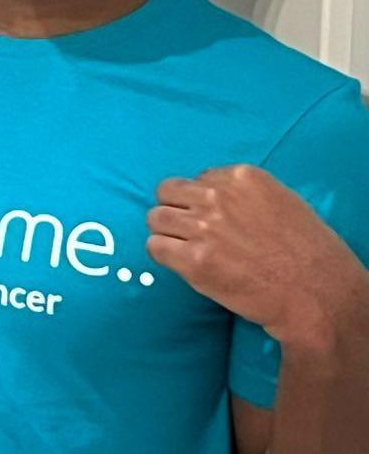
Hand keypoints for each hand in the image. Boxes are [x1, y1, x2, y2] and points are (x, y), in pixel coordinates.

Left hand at [148, 165, 368, 346]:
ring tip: (186, 249)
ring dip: (167, 233)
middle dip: (176, 211)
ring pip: (156, 219)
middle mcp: (217, 197)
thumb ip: (244, 194)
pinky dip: (164, 255)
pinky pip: (155, 247)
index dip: (201, 200)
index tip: (212, 218)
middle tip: (191, 232)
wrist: (315, 294)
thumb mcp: (283, 202)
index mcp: (241, 177)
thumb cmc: (308, 252)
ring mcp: (203, 228)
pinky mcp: (194, 260)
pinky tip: (182, 264)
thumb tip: (213, 194)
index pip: (197, 179)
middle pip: (168, 192)